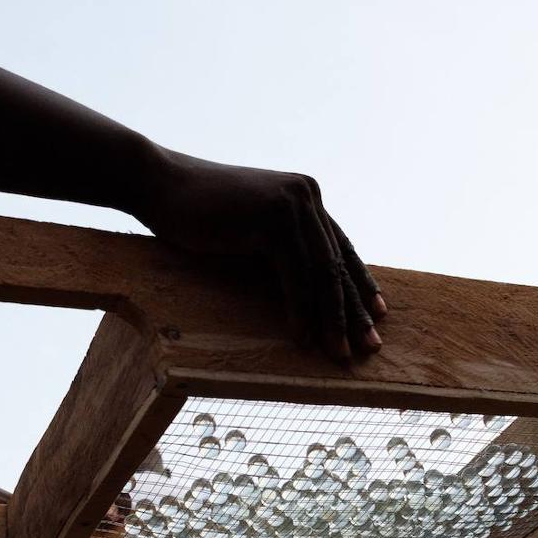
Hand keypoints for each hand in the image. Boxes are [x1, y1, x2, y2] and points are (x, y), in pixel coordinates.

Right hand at [135, 148, 386, 360]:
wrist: (159, 184)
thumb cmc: (198, 211)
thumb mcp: (252, 226)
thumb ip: (282, 241)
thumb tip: (306, 284)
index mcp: (307, 195)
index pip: (341, 247)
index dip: (361, 283)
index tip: (377, 315)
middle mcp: (307, 195)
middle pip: (337, 264)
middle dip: (354, 310)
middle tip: (370, 346)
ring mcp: (291, 204)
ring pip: (321, 274)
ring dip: (331, 319)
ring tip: (338, 353)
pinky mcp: (271, 220)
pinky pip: (294, 276)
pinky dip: (300, 310)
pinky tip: (303, 338)